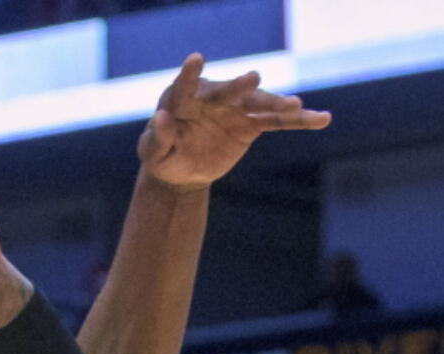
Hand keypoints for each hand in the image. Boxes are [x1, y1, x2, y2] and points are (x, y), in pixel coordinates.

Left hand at [138, 54, 330, 189]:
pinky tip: (322, 119)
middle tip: (254, 79)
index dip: (190, 74)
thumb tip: (161, 117)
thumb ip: (158, 137)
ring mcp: (235, 108)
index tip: (196, 59)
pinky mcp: (251, 124)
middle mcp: (213, 98)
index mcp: (183, 99)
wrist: (182, 170)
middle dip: (241, 86)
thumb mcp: (154, 152)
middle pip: (228, 91)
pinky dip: (299, 121)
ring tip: (295, 105)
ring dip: (277, 104)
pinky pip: (276, 122)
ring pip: (258, 104)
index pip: (185, 85)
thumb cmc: (162, 157)